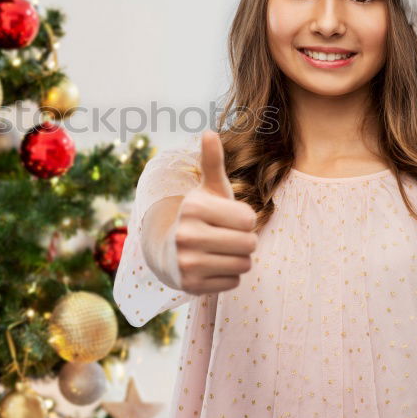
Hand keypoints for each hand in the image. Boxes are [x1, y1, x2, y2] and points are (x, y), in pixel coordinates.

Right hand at [161, 130, 257, 293]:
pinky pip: (233, 283)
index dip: (244, 219)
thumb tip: (209, 132)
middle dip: (244, 241)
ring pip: (243, 264)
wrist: (167, 252)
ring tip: (220, 252)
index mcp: (193, 207)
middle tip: (226, 237)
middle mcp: (186, 235)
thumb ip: (212, 162)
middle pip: (249, 244)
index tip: (228, 219)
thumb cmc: (198, 217)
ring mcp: (187, 262)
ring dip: (238, 259)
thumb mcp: (207, 190)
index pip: (248, 218)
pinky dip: (228, 277)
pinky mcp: (190, 285)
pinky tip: (212, 267)